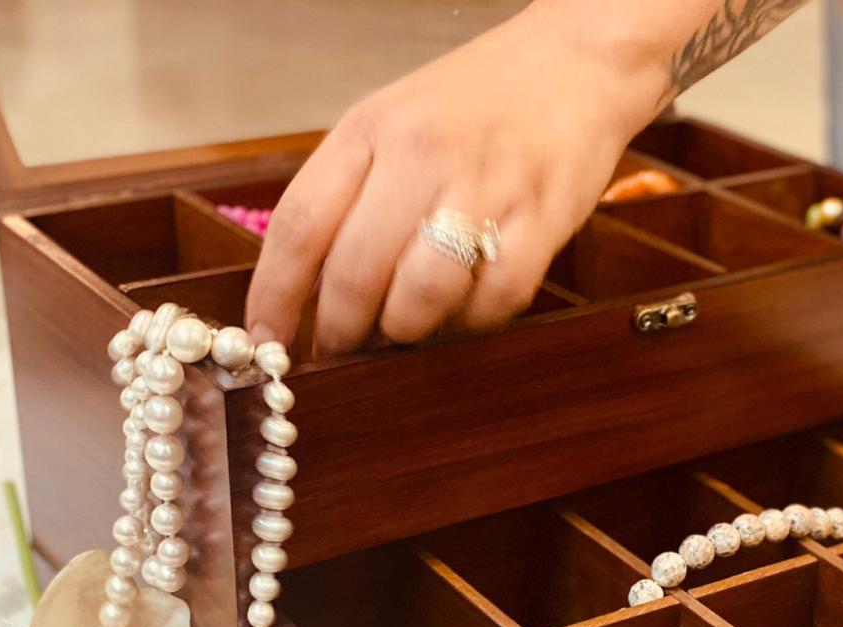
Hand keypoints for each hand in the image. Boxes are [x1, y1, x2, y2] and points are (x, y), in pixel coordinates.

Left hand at [245, 6, 660, 353]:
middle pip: (355, 272)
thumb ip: (351, 193)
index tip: (265, 341)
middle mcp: (423, 155)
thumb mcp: (393, 122)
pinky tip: (468, 306)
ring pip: (421, 296)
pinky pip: (494, 301)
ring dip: (407, 330)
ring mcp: (486, 188)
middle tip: (345, 346)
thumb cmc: (480, 102)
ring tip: (409, 325)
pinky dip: (473, 321)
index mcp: (372, 129)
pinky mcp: (543, 220)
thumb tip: (311, 289)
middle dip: (342, 328)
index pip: (301, 225)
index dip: (274, 295)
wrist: (577, 64)